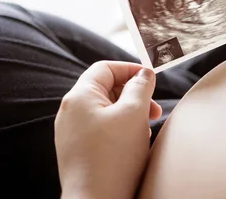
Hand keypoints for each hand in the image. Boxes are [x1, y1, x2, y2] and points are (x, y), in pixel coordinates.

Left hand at [55, 61, 162, 198]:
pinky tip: (133, 144)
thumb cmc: (114, 156)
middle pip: (107, 89)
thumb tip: (144, 74)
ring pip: (107, 110)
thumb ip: (141, 86)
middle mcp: (70, 112)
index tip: (152, 79)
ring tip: (145, 130)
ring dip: (130, 114)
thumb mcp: (134, 113)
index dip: (131, 69)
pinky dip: (120, 130)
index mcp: (79, 97)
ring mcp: (71, 132)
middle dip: (135, 95)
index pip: (106, 68)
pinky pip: (102, 129)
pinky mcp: (77, 150)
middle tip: (155, 110)